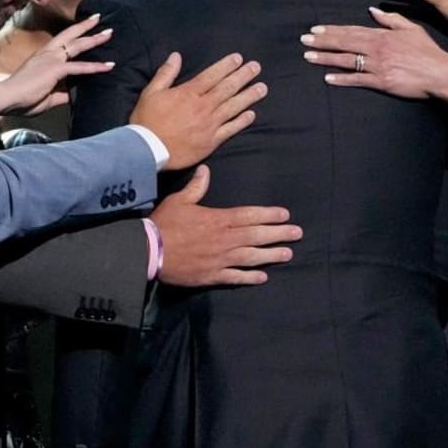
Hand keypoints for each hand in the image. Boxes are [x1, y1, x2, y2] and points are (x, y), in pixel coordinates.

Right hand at [2, 13, 114, 114]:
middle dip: (86, 26)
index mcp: (43, 57)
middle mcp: (47, 53)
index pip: (61, 42)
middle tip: (99, 18)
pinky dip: (95, 66)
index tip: (83, 28)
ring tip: (109, 33)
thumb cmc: (21, 98)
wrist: (6, 97)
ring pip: (78, 45)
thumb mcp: (46, 96)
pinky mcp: (56, 69)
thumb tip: (73, 96)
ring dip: (95, 38)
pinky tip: (109, 66)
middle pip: (70, 35)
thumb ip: (61, 94)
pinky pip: (80, 66)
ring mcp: (52, 59)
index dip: (74, 35)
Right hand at [131, 52, 265, 169]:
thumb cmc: (146, 121)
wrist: (148, 151)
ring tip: (262, 88)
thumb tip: (176, 56)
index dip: (227, 65)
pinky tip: (252, 114)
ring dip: (249, 96)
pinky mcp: (211, 141)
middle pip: (227, 88)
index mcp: (188, 93)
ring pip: (234, 107)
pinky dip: (242, 121)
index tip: (239, 58)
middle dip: (243, 76)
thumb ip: (166, 73)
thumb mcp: (151, 92)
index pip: (212, 75)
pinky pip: (231, 129)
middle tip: (256, 67)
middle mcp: (203, 107)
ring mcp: (209, 125)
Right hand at [153, 165, 300, 285]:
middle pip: (256, 236)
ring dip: (271, 255)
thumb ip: (196, 187)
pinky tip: (263, 277)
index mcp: (218, 219)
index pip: (250, 215)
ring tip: (287, 254)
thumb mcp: (179, 200)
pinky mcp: (212, 275)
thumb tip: (206, 170)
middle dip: (279, 234)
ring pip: (251, 257)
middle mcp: (224, 239)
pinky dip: (250, 277)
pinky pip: (235, 277)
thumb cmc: (164, 224)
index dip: (269, 215)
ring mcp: (220, 259)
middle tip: (297, 233)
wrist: (149, 251)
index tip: (285, 214)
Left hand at [302, 7, 447, 98]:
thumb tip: (373, 11)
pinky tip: (327, 78)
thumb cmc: (428, 52)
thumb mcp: (412, 29)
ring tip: (308, 56)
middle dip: (322, 41)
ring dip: (325, 58)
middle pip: (344, 43)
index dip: (332, 30)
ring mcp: (378, 65)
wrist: (442, 73)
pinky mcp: (382, 82)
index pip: (352, 30)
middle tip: (303, 40)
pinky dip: (342, 79)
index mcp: (383, 35)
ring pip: (346, 60)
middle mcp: (377, 48)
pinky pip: (358, 80)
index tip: (316, 29)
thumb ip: (391, 19)